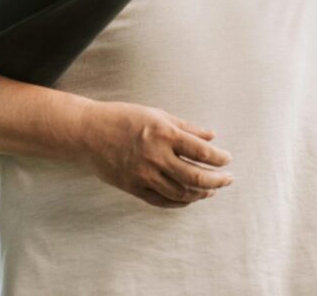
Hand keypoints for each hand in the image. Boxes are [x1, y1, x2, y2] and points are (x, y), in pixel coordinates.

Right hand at [79, 101, 234, 208]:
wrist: (89, 132)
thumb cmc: (124, 117)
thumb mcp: (157, 114)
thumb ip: (186, 127)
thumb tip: (211, 136)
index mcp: (165, 134)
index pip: (201, 152)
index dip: (219, 159)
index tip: (228, 160)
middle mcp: (157, 156)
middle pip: (195, 177)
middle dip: (216, 181)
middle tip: (227, 179)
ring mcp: (144, 175)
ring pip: (180, 193)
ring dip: (199, 194)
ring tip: (210, 190)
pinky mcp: (133, 187)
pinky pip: (161, 201)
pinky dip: (179, 202)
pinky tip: (188, 198)